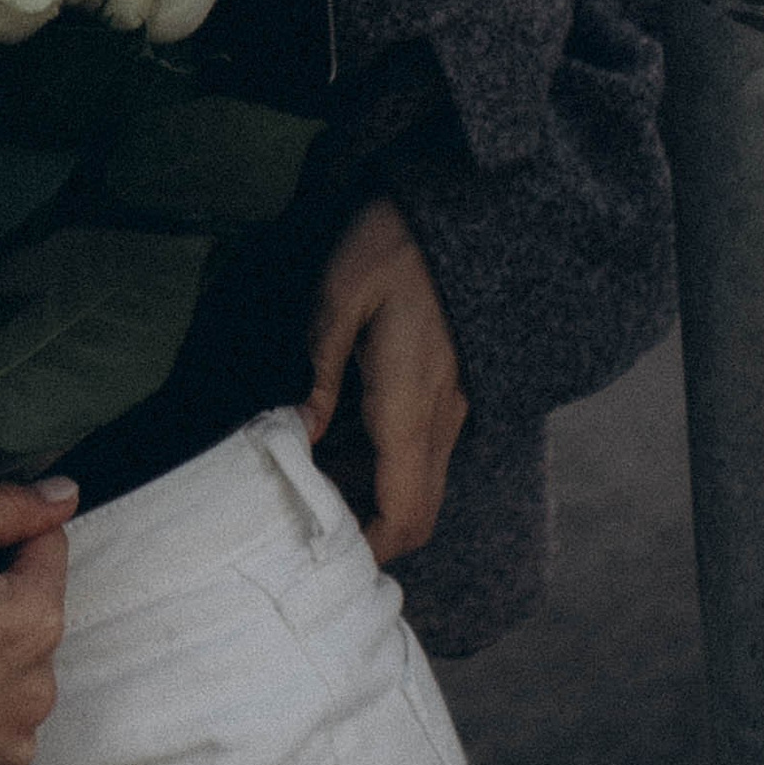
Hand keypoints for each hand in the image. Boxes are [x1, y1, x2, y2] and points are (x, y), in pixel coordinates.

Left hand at [304, 198, 467, 567]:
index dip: (371, 548)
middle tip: (316, 531)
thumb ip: (320, 367)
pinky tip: (347, 447)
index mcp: (409, 401)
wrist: (464, 206)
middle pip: (422, 514)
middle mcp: (441, 415)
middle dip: (376, 537)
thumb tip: (299, 431)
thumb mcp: (340, 293)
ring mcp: (454, 403)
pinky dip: (393, 471)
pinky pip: (428, 453)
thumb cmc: (392, 242)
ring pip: (426, 485)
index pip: (404, 511)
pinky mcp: (454, 387)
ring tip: (321, 490)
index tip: (325, 558)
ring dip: (383, 504)